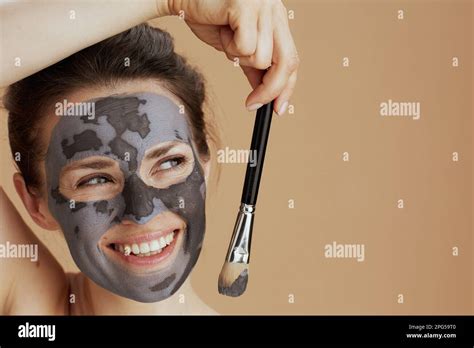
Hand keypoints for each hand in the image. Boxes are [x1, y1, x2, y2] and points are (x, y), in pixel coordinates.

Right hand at [162, 0, 298, 114]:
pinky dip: (231, 47)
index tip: (278, 109)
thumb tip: (264, 94)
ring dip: (239, 57)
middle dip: (271, 89)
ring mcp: (264, 5)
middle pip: (287, 61)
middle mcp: (275, 9)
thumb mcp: (236, 48)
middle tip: (252, 104)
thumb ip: (253, 67)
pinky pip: (247, 46)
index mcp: (276, 18)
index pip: (291, 59)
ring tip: (227, 38)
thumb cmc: (209, 18)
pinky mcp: (248, 6)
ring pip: (262, 58)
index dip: (287, 87)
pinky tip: (222, 30)